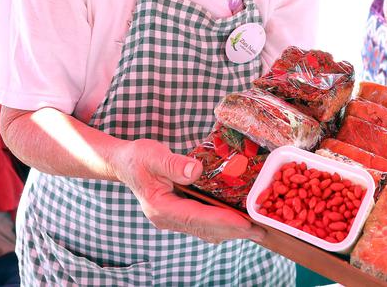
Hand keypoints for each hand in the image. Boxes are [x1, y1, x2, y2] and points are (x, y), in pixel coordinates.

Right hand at [113, 138, 264, 244]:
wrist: (125, 163)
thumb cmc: (137, 157)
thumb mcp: (152, 154)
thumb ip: (173, 163)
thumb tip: (196, 170)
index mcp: (160, 207)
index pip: (196, 217)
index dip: (222, 220)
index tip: (244, 223)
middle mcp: (167, 218)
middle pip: (205, 229)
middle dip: (233, 231)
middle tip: (260, 232)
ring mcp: (173, 219)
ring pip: (206, 230)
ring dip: (230, 231)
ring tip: (255, 230)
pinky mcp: (179, 215)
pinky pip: (203, 224)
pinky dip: (221, 224)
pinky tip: (237, 221)